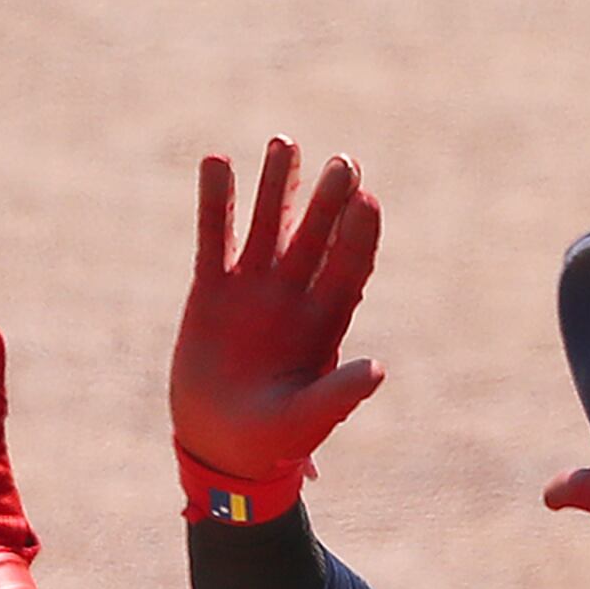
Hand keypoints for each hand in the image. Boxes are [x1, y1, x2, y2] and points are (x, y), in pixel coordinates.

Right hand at [172, 137, 384, 522]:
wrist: (220, 445)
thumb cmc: (272, 440)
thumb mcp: (306, 422)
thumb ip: (339, 394)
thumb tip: (378, 370)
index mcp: (326, 321)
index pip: (349, 266)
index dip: (359, 234)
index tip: (367, 200)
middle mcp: (294, 294)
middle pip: (315, 235)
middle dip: (328, 199)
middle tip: (344, 162)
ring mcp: (253, 287)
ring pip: (266, 224)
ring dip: (275, 186)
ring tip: (284, 143)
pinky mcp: (212, 288)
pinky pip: (214, 236)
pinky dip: (215, 202)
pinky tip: (216, 163)